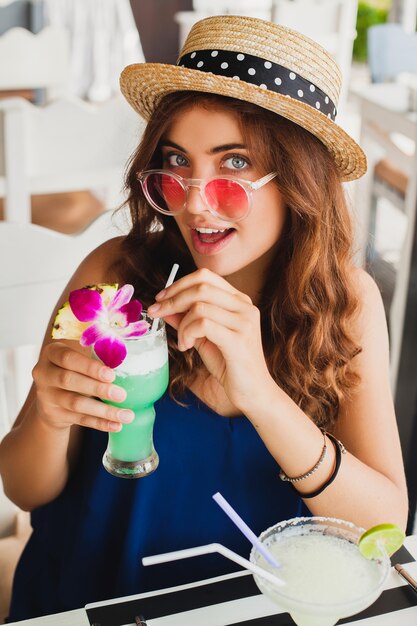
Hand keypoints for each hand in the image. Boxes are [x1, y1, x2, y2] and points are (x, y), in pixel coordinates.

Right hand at [32, 342, 133, 431]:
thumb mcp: (78, 359)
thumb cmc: (74, 370)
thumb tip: (124, 354)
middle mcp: (45, 374)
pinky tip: (116, 425)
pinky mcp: (53, 414)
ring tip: (127, 415)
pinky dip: (99, 423)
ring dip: (104, 410)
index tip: (111, 374)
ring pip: (76, 404)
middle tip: (122, 394)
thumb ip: (96, 354)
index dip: (89, 367)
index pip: (67, 358)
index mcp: (52, 353)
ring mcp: (47, 396)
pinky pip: (79, 419)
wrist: (51, 397)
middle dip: (98, 388)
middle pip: (69, 381)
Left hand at [148, 268, 273, 410]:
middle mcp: (245, 306)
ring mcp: (244, 321)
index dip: (179, 284)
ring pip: (199, 306)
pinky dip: (187, 333)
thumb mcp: (204, 338)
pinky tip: (187, 347)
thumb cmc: (230, 365)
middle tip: (158, 313)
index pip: (206, 276)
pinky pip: (203, 324)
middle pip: (201, 286)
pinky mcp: (238, 339)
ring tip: (182, 342)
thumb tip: (164, 308)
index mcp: (239, 300)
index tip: (160, 299)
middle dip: (173, 299)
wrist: (253, 392)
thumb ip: (187, 320)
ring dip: (182, 324)